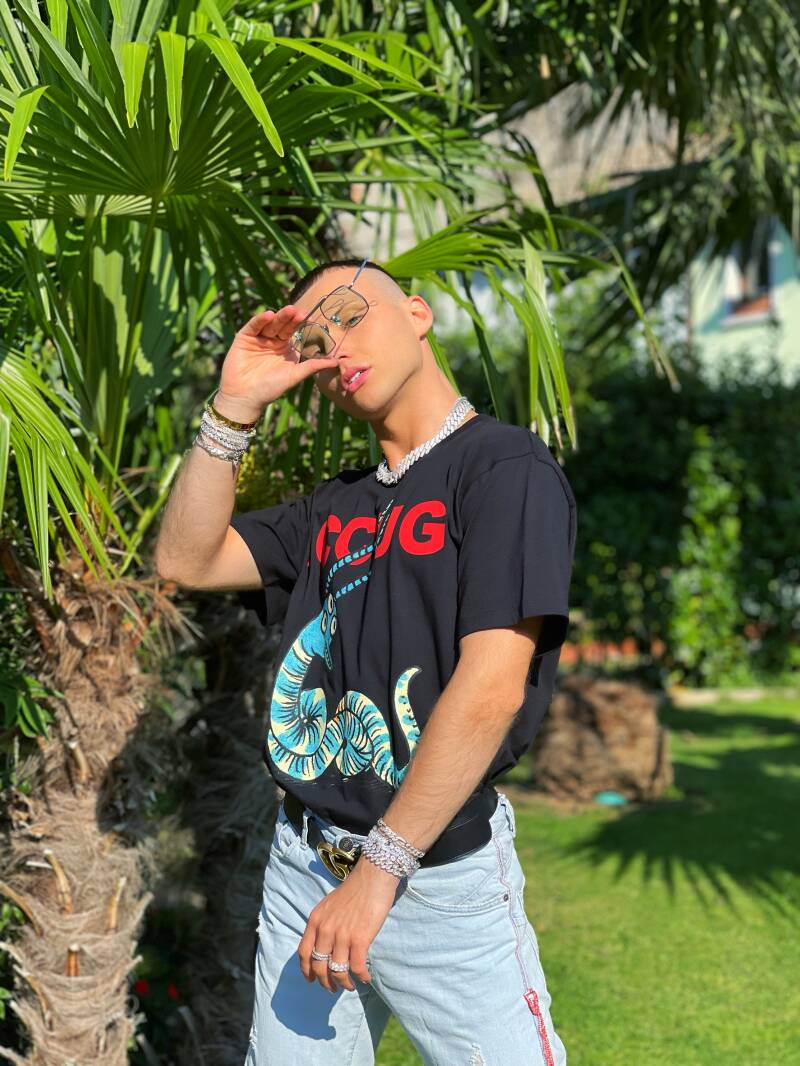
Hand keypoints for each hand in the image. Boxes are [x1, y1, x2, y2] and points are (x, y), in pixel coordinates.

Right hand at [216, 304, 339, 420]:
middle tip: (299, 312)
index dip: (301, 324)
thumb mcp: (294, 375)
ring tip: (289, 311)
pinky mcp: (244, 338)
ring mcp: (258, 338)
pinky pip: (253, 326)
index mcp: (285, 348)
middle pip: (283, 325)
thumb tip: (336, 362)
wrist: (246, 397)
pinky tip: (269, 315)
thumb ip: (313, 366)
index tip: (309, 317)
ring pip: (270, 323)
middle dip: (291, 318)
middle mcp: (273, 341)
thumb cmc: (270, 389)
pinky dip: (260, 320)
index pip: (294, 332)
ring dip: (279, 317)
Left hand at [297, 856, 399, 992]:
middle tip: (332, 988)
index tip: (311, 980)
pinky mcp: (360, 939)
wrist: (373, 877)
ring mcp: (342, 935)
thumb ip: (324, 924)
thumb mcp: (329, 905)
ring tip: (350, 986)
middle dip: (325, 982)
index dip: (306, 970)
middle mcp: (325, 929)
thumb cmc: (354, 889)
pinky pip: (357, 967)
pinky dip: (361, 977)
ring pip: (337, 970)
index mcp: (316, 920)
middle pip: (319, 965)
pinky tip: (366, 978)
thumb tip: (325, 944)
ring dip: (343, 983)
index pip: (304, 952)